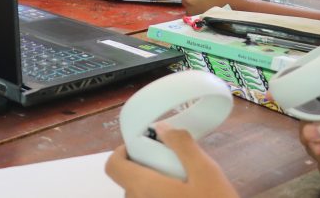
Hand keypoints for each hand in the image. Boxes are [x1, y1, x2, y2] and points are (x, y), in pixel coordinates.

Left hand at [105, 124, 238, 197]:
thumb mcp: (206, 171)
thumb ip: (182, 146)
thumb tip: (161, 128)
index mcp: (143, 188)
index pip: (113, 166)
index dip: (124, 151)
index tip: (146, 146)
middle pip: (128, 180)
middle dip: (147, 167)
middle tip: (175, 164)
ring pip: (140, 195)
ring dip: (155, 185)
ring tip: (184, 184)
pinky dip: (161, 196)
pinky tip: (186, 196)